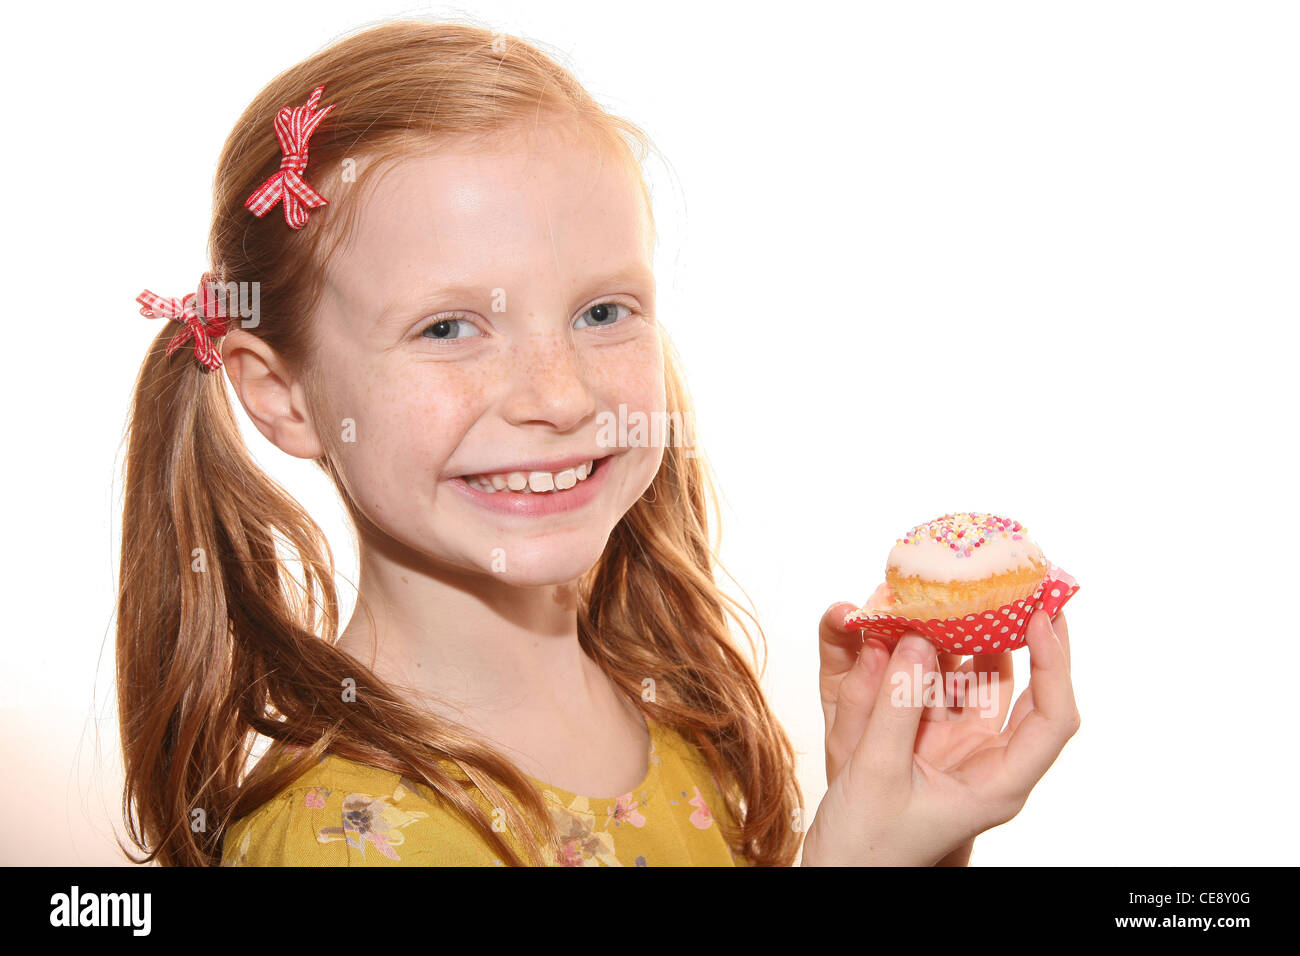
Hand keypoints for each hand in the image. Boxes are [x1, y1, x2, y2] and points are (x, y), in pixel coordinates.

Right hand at [805, 603, 1078, 865]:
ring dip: (967, 638)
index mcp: (997, 784)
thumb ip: (894, 707)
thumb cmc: (867, 848)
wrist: (839, 878)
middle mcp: (986, 761)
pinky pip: (935, 686)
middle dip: (1021, 635)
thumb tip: (914, 640)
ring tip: (959, 594)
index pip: (1053, 718)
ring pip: (977, 680)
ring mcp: (956, 747)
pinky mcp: (924, 737)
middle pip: (1024, 690)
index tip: (1041, 616)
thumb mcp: (877, 775)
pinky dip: (926, 655)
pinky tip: (913, 625)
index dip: (1056, 665)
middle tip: (1017, 585)